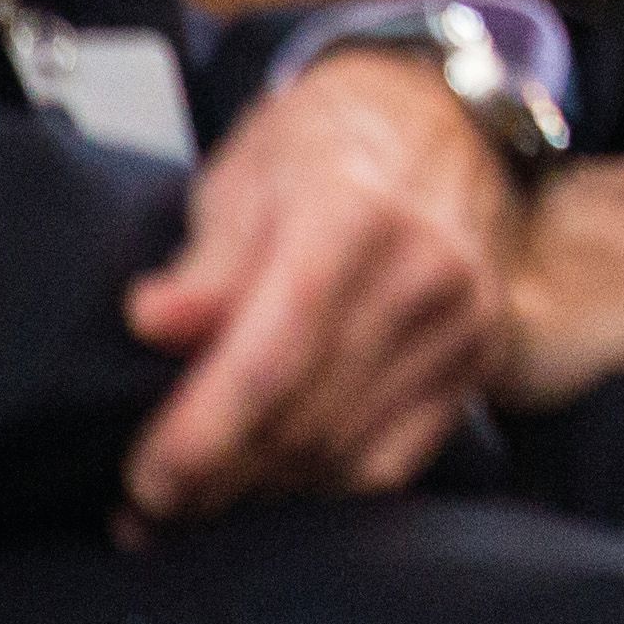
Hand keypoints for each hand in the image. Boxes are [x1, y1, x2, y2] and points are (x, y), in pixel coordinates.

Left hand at [120, 53, 512, 524]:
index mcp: (355, 210)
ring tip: (193, 503)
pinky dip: (318, 489)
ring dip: (258, 495)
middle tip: (147, 503)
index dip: (203, 432)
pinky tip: (267, 486)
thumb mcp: (246, 174)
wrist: (443, 120)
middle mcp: (425, 270)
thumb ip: (205, 262)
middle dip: (214, 477)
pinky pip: (389, 464)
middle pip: (304, 417)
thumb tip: (152, 324)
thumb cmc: (324, 143)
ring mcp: (463, 320)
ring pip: (341, 454)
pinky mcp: (478, 360)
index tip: (145, 478)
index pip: (274, 354)